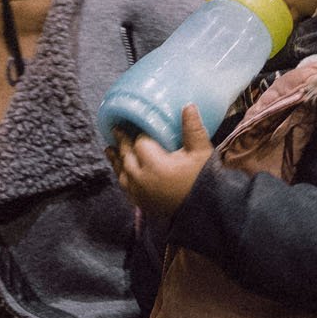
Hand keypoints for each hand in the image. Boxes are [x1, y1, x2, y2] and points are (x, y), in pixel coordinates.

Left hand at [109, 105, 212, 220]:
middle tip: (116, 130)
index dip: (138, 132)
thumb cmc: (205, 180)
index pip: (139, 143)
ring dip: (116, 160)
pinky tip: (121, 172)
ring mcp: (140, 194)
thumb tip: (188, 105)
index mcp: (154, 165)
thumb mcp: (201, 152)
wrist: (207, 212)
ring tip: (109, 149)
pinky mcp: (143, 205)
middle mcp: (142, 180)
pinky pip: (126, 188)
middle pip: (126, 157)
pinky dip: (122, 177)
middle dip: (122, 143)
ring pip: (122, 174)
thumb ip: (192, 129)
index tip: (134, 123)